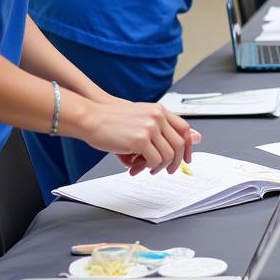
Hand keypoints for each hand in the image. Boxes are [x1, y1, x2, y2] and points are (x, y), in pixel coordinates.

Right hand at [82, 98, 200, 175]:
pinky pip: (155, 160)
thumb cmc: (111, 119)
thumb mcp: (139, 119)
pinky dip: (150, 167)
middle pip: (180, 144)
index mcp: (159, 110)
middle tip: (169, 170)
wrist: (91, 117)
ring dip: (160, 166)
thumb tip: (175, 142)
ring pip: (169, 155)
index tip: (186, 158)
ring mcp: (150, 127)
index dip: (188, 146)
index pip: (184, 128)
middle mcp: (157, 117)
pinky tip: (139, 166)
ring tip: (149, 169)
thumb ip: (157, 129)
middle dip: (176, 161)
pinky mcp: (140, 140)